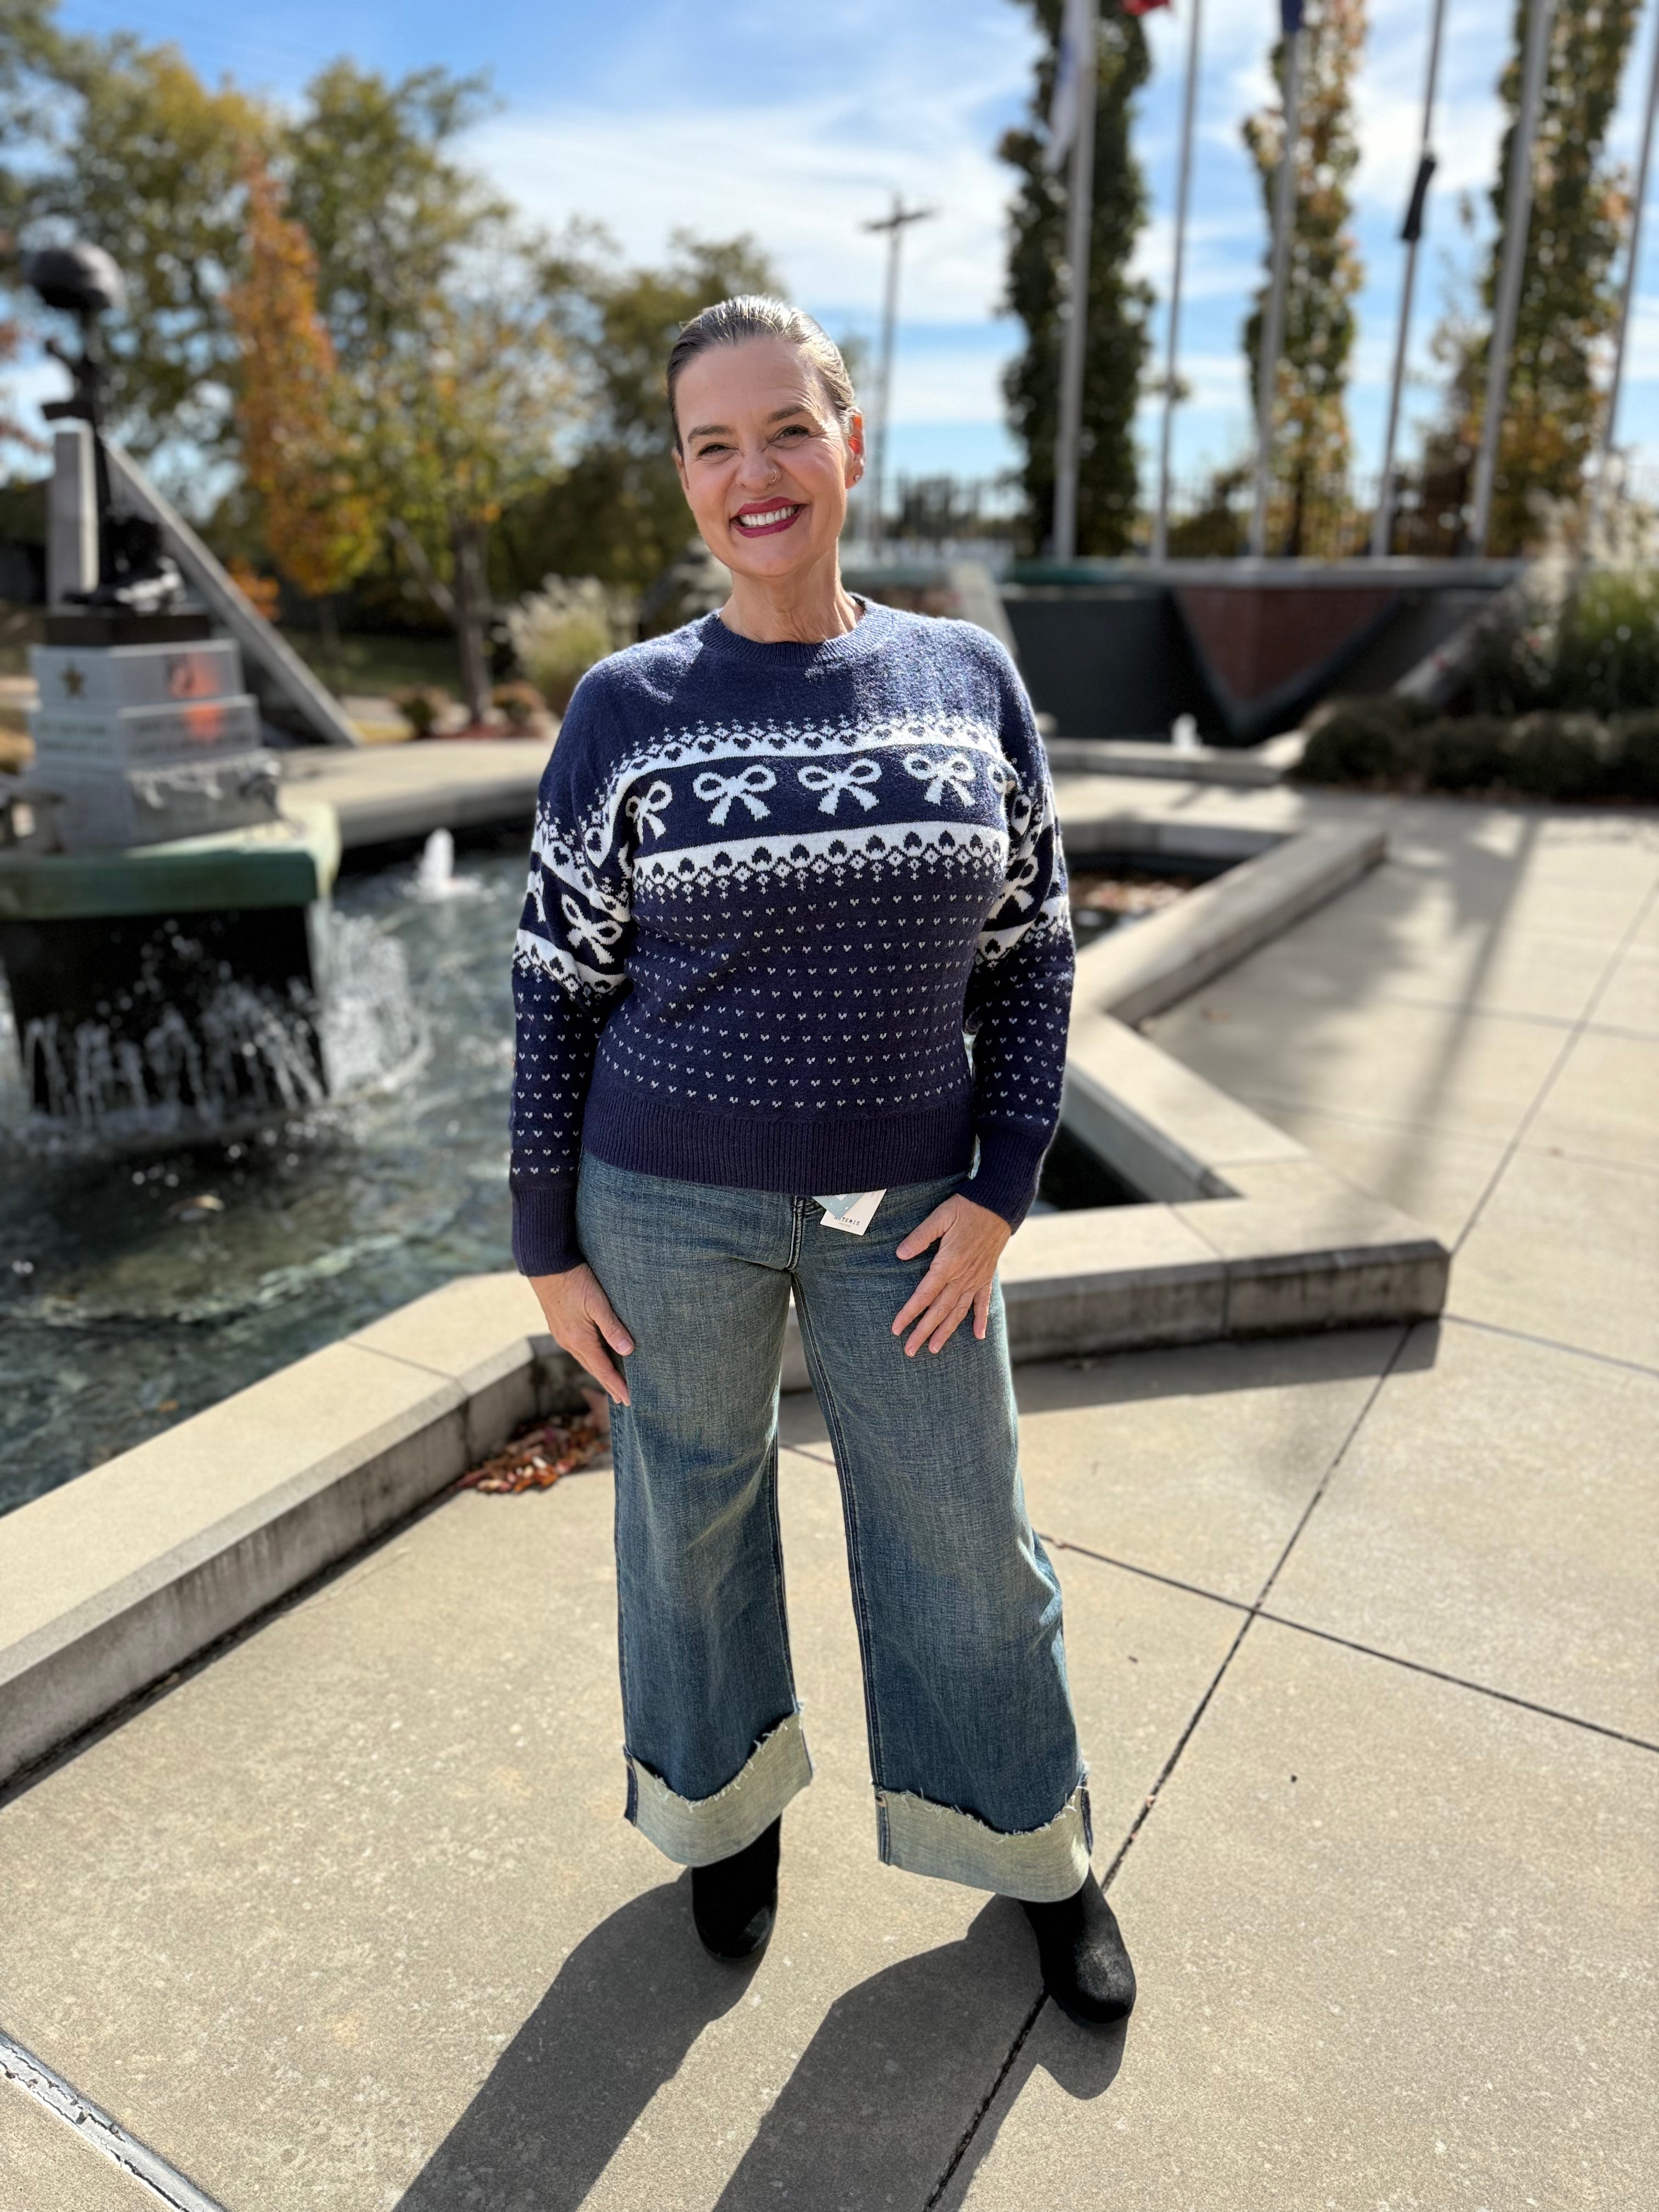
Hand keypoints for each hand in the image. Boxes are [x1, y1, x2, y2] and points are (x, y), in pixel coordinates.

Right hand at [527, 1262, 634, 1405]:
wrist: (546, 1265)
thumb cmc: (575, 1281)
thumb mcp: (598, 1303)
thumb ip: (613, 1327)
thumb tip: (628, 1351)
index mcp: (579, 1340)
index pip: (603, 1370)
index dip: (617, 1385)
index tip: (629, 1400)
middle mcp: (568, 1342)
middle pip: (592, 1369)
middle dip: (608, 1384)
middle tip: (622, 1399)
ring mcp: (561, 1334)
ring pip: (584, 1359)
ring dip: (598, 1372)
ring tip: (611, 1382)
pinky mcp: (559, 1326)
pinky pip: (577, 1349)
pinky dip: (589, 1358)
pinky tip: (594, 1356)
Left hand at [892, 1193, 1010, 1356]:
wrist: (998, 1205)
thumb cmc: (966, 1208)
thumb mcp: (940, 1217)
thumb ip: (920, 1237)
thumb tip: (900, 1255)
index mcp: (948, 1263)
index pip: (924, 1295)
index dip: (910, 1313)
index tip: (897, 1329)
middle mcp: (962, 1276)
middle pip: (940, 1310)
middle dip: (923, 1332)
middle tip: (910, 1350)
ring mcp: (976, 1279)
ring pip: (959, 1312)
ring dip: (946, 1332)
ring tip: (934, 1349)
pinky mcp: (986, 1276)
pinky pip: (983, 1303)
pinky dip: (980, 1320)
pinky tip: (979, 1336)